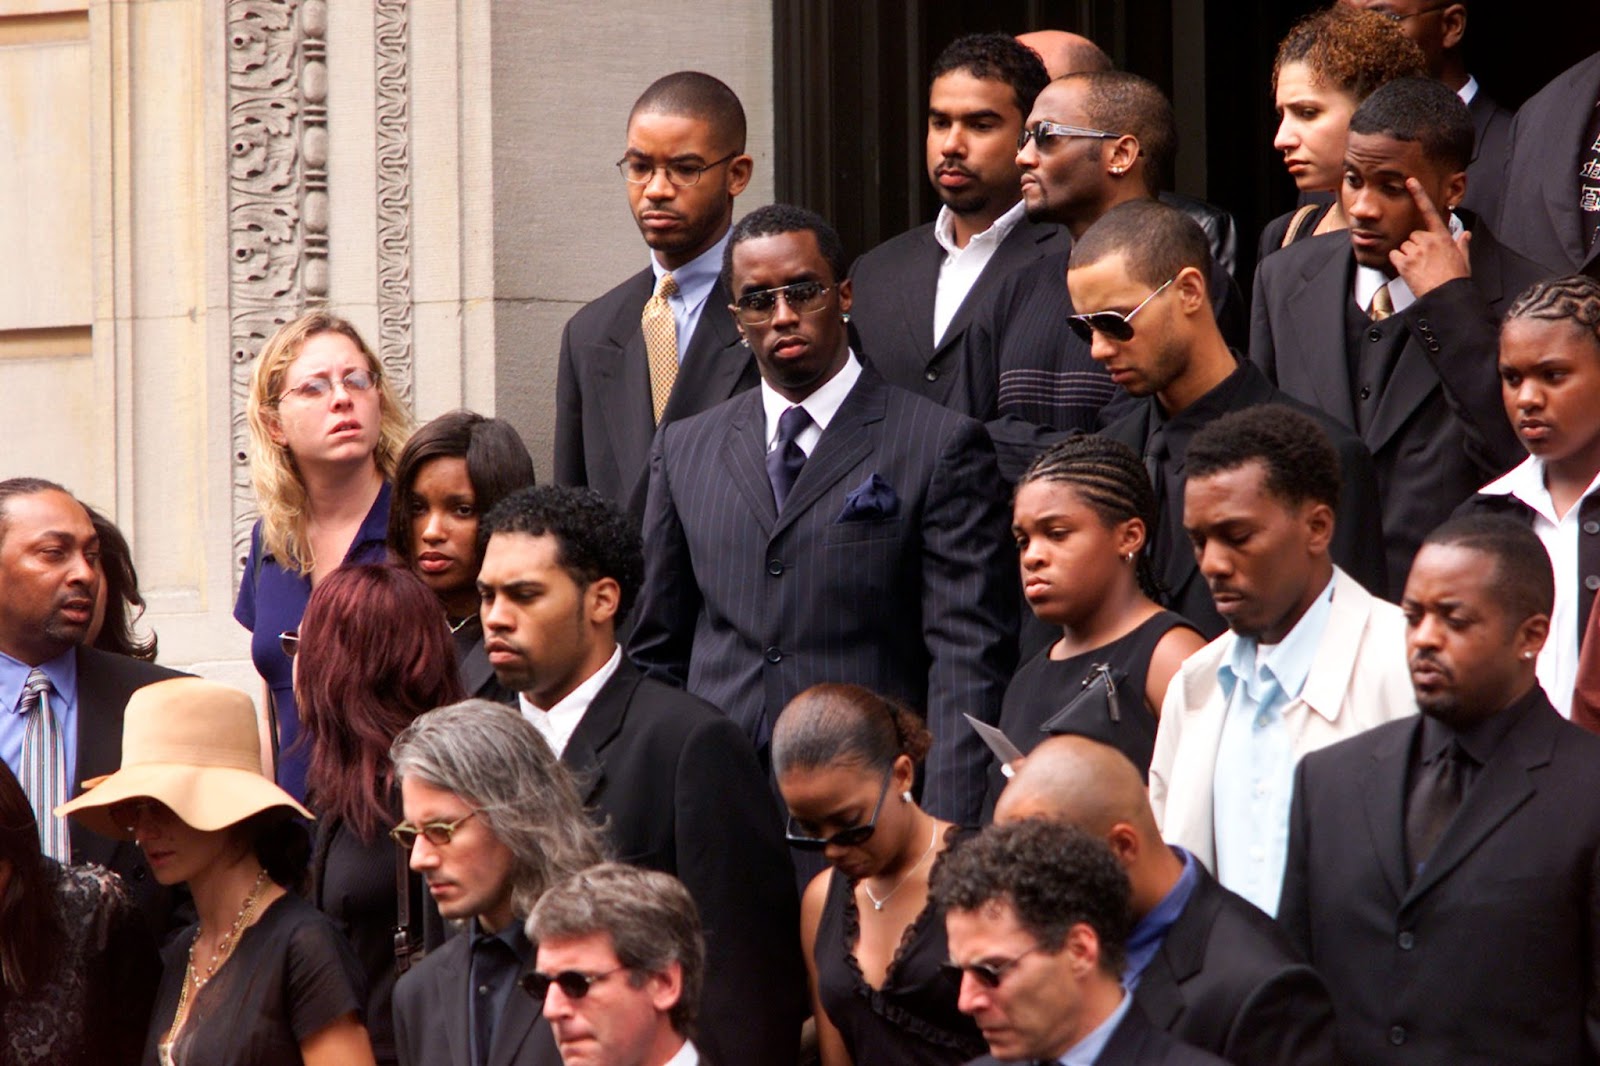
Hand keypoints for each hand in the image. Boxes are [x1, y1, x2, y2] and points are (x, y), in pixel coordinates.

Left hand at [1388, 177, 1470, 298]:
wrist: (1447, 295)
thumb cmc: (1455, 279)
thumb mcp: (1464, 259)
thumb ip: (1462, 245)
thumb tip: (1466, 235)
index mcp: (1443, 237)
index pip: (1429, 211)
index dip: (1419, 194)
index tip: (1411, 181)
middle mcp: (1428, 240)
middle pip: (1413, 236)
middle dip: (1415, 247)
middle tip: (1425, 261)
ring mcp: (1416, 251)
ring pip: (1403, 246)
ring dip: (1407, 256)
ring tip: (1420, 268)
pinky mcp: (1404, 262)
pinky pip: (1394, 256)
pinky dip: (1398, 263)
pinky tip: (1410, 271)